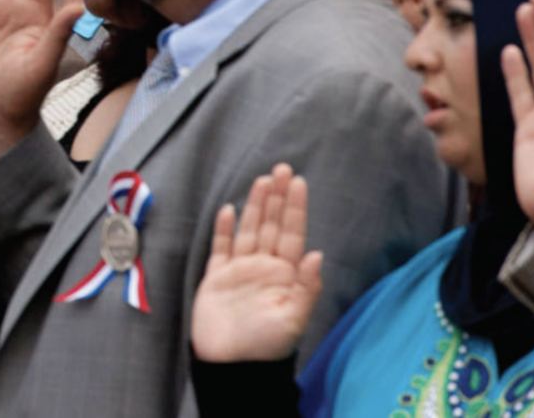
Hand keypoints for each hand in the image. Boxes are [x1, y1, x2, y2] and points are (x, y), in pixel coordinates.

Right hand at [191, 164, 322, 362]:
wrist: (230, 363)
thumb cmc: (266, 346)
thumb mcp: (294, 319)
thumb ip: (306, 287)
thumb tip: (317, 254)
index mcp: (286, 276)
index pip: (293, 234)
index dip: (295, 209)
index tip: (299, 183)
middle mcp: (265, 267)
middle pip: (272, 225)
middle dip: (277, 198)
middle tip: (283, 169)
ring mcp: (240, 270)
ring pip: (250, 230)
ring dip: (255, 206)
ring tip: (262, 181)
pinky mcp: (216, 277)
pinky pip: (221, 247)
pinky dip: (224, 228)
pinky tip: (229, 210)